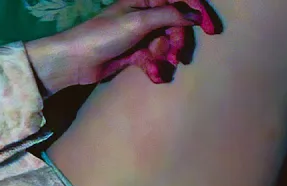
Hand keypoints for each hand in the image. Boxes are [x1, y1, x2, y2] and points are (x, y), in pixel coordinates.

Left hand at [26, 0, 218, 93]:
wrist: (74, 62)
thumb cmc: (102, 35)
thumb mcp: (138, 21)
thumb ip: (169, 15)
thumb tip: (195, 14)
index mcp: (144, 0)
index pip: (179, 0)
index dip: (198, 13)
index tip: (212, 29)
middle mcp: (143, 15)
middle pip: (175, 25)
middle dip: (177, 40)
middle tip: (175, 54)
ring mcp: (138, 35)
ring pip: (164, 44)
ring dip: (165, 56)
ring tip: (159, 64)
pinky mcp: (132, 55)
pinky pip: (152, 60)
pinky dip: (155, 69)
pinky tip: (155, 77)